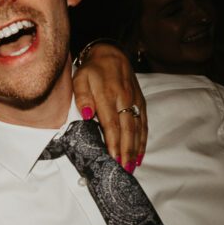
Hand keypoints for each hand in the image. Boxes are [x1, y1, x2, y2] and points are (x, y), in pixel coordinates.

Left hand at [73, 42, 147, 170]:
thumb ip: (82, 97)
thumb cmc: (91, 70)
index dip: (113, 143)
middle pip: (127, 130)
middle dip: (126, 152)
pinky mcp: (141, 101)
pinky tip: (140, 153)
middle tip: (124, 170)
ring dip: (135, 149)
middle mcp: (124, 99)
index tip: (113, 159)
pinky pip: (144, 123)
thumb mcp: (80, 79)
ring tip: (132, 167)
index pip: (111, 124)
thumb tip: (86, 115)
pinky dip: (143, 140)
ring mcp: (135, 100)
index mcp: (108, 95)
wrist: (110, 53)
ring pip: (137, 129)